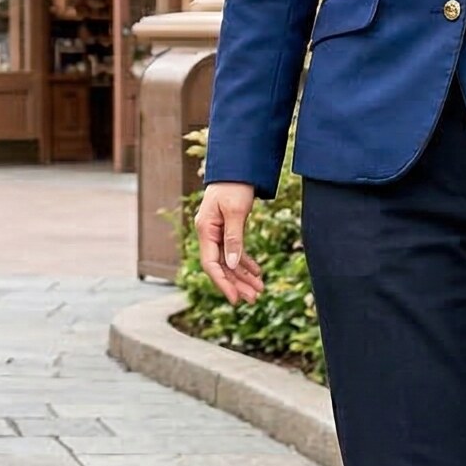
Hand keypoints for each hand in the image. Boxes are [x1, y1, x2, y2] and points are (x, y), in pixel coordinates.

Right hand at [196, 183, 263, 304]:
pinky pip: (234, 251)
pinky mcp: (227, 228)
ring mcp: (217, 232)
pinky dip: (245, 262)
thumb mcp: (236, 211)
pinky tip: (257, 272)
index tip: (236, 299)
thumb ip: (234, 238)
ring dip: (243, 276)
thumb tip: (232, 264)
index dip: (223, 283)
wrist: (238, 166)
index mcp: (205, 230)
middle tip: (254, 298)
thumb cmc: (234, 185)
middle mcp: (208, 233)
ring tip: (260, 289)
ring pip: (229, 260)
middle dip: (237, 283)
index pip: (211, 264)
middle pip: (221, 266)